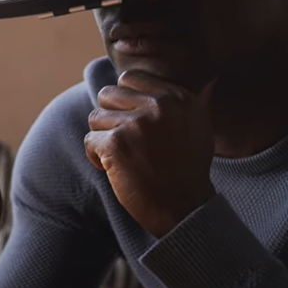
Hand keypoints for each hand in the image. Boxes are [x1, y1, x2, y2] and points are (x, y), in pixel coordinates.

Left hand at [84, 70, 216, 237]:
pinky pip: (90, 140)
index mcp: (178, 97)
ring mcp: (137, 123)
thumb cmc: (187, 171)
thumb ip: (179, 102)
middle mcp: (159, 106)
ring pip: (96, 117)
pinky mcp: (117, 144)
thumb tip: (179, 79)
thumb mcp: (197, 127)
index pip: (129, 78)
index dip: (124, 102)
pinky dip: (96, 157)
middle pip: (108, 94)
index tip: (132, 124)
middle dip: (110, 119)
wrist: (184, 209)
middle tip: (124, 142)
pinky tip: (114, 170)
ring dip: (103, 139)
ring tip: (123, 157)